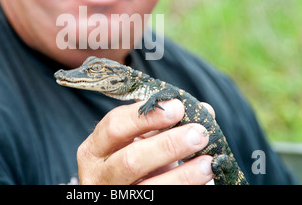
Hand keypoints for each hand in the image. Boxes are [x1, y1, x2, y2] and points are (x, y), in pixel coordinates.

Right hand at [77, 99, 213, 184]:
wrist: (122, 189)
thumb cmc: (130, 158)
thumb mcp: (137, 140)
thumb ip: (162, 124)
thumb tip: (203, 111)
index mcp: (94, 149)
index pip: (114, 127)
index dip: (146, 117)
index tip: (177, 107)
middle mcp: (99, 175)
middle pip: (131, 160)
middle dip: (168, 145)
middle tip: (198, 133)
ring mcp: (116, 196)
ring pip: (149, 188)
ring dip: (183, 174)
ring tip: (207, 162)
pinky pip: (161, 200)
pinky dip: (185, 186)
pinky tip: (202, 178)